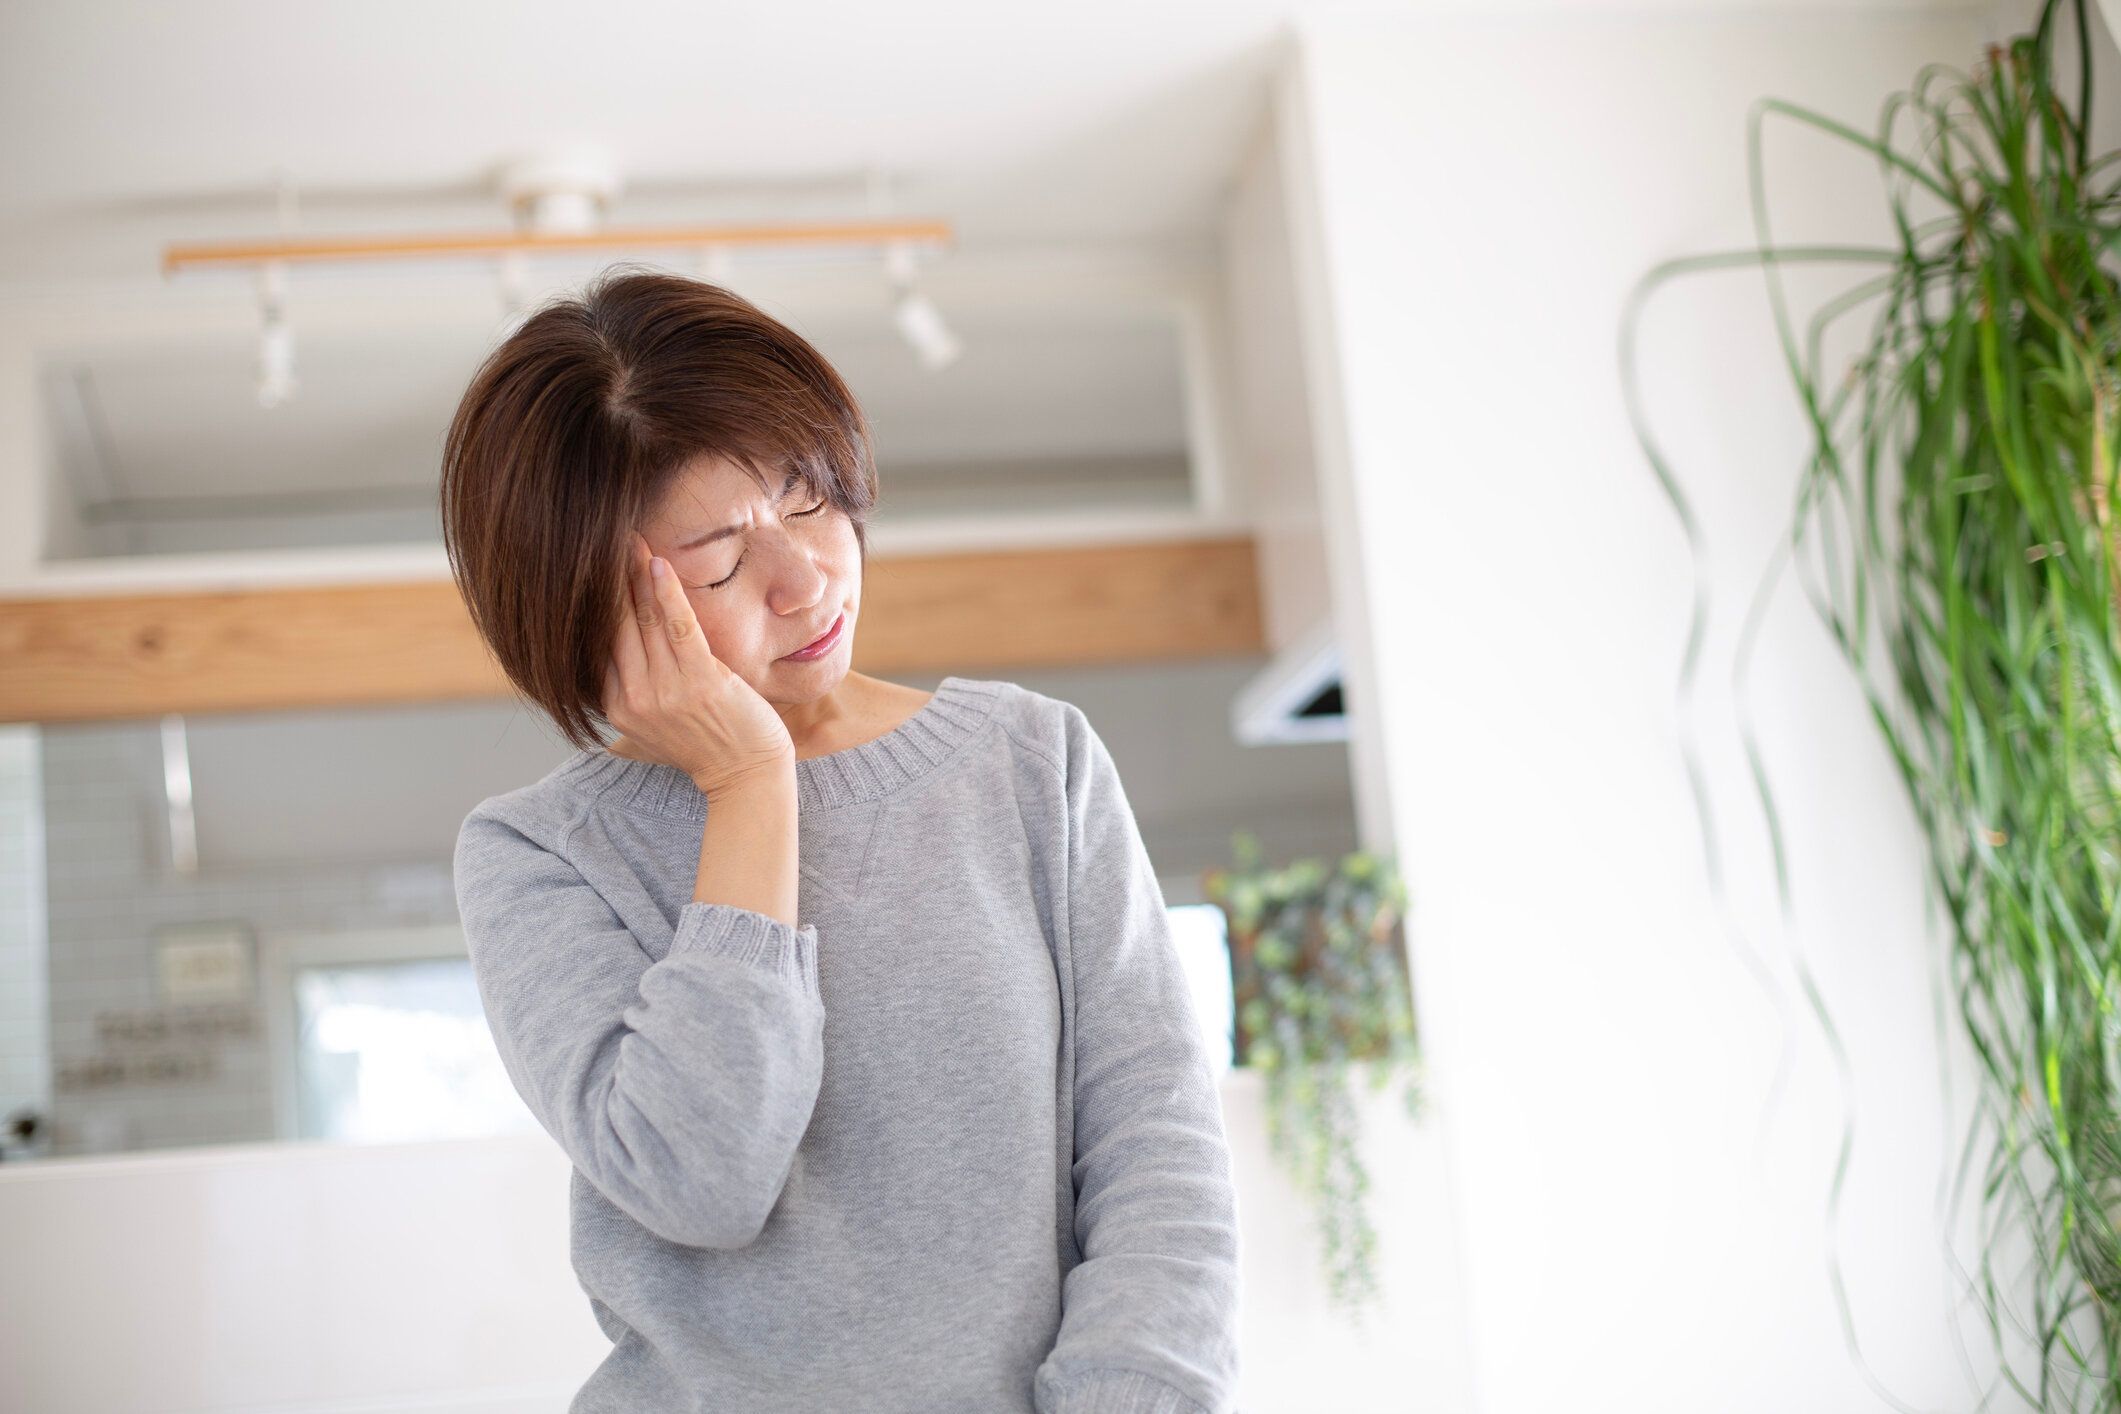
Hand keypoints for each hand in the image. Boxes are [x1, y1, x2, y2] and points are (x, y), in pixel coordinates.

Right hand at [601, 531, 795, 797]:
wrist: (747, 775)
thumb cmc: (707, 745)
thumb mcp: (654, 726)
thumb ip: (631, 695)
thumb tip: (610, 665)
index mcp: (619, 707)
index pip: (602, 644)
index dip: (600, 603)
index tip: (598, 568)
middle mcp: (635, 700)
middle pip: (617, 627)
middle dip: (611, 580)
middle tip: (607, 541)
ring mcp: (667, 692)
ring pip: (644, 622)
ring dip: (636, 576)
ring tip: (630, 541)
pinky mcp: (701, 682)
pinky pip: (678, 628)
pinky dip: (667, 595)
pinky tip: (660, 564)